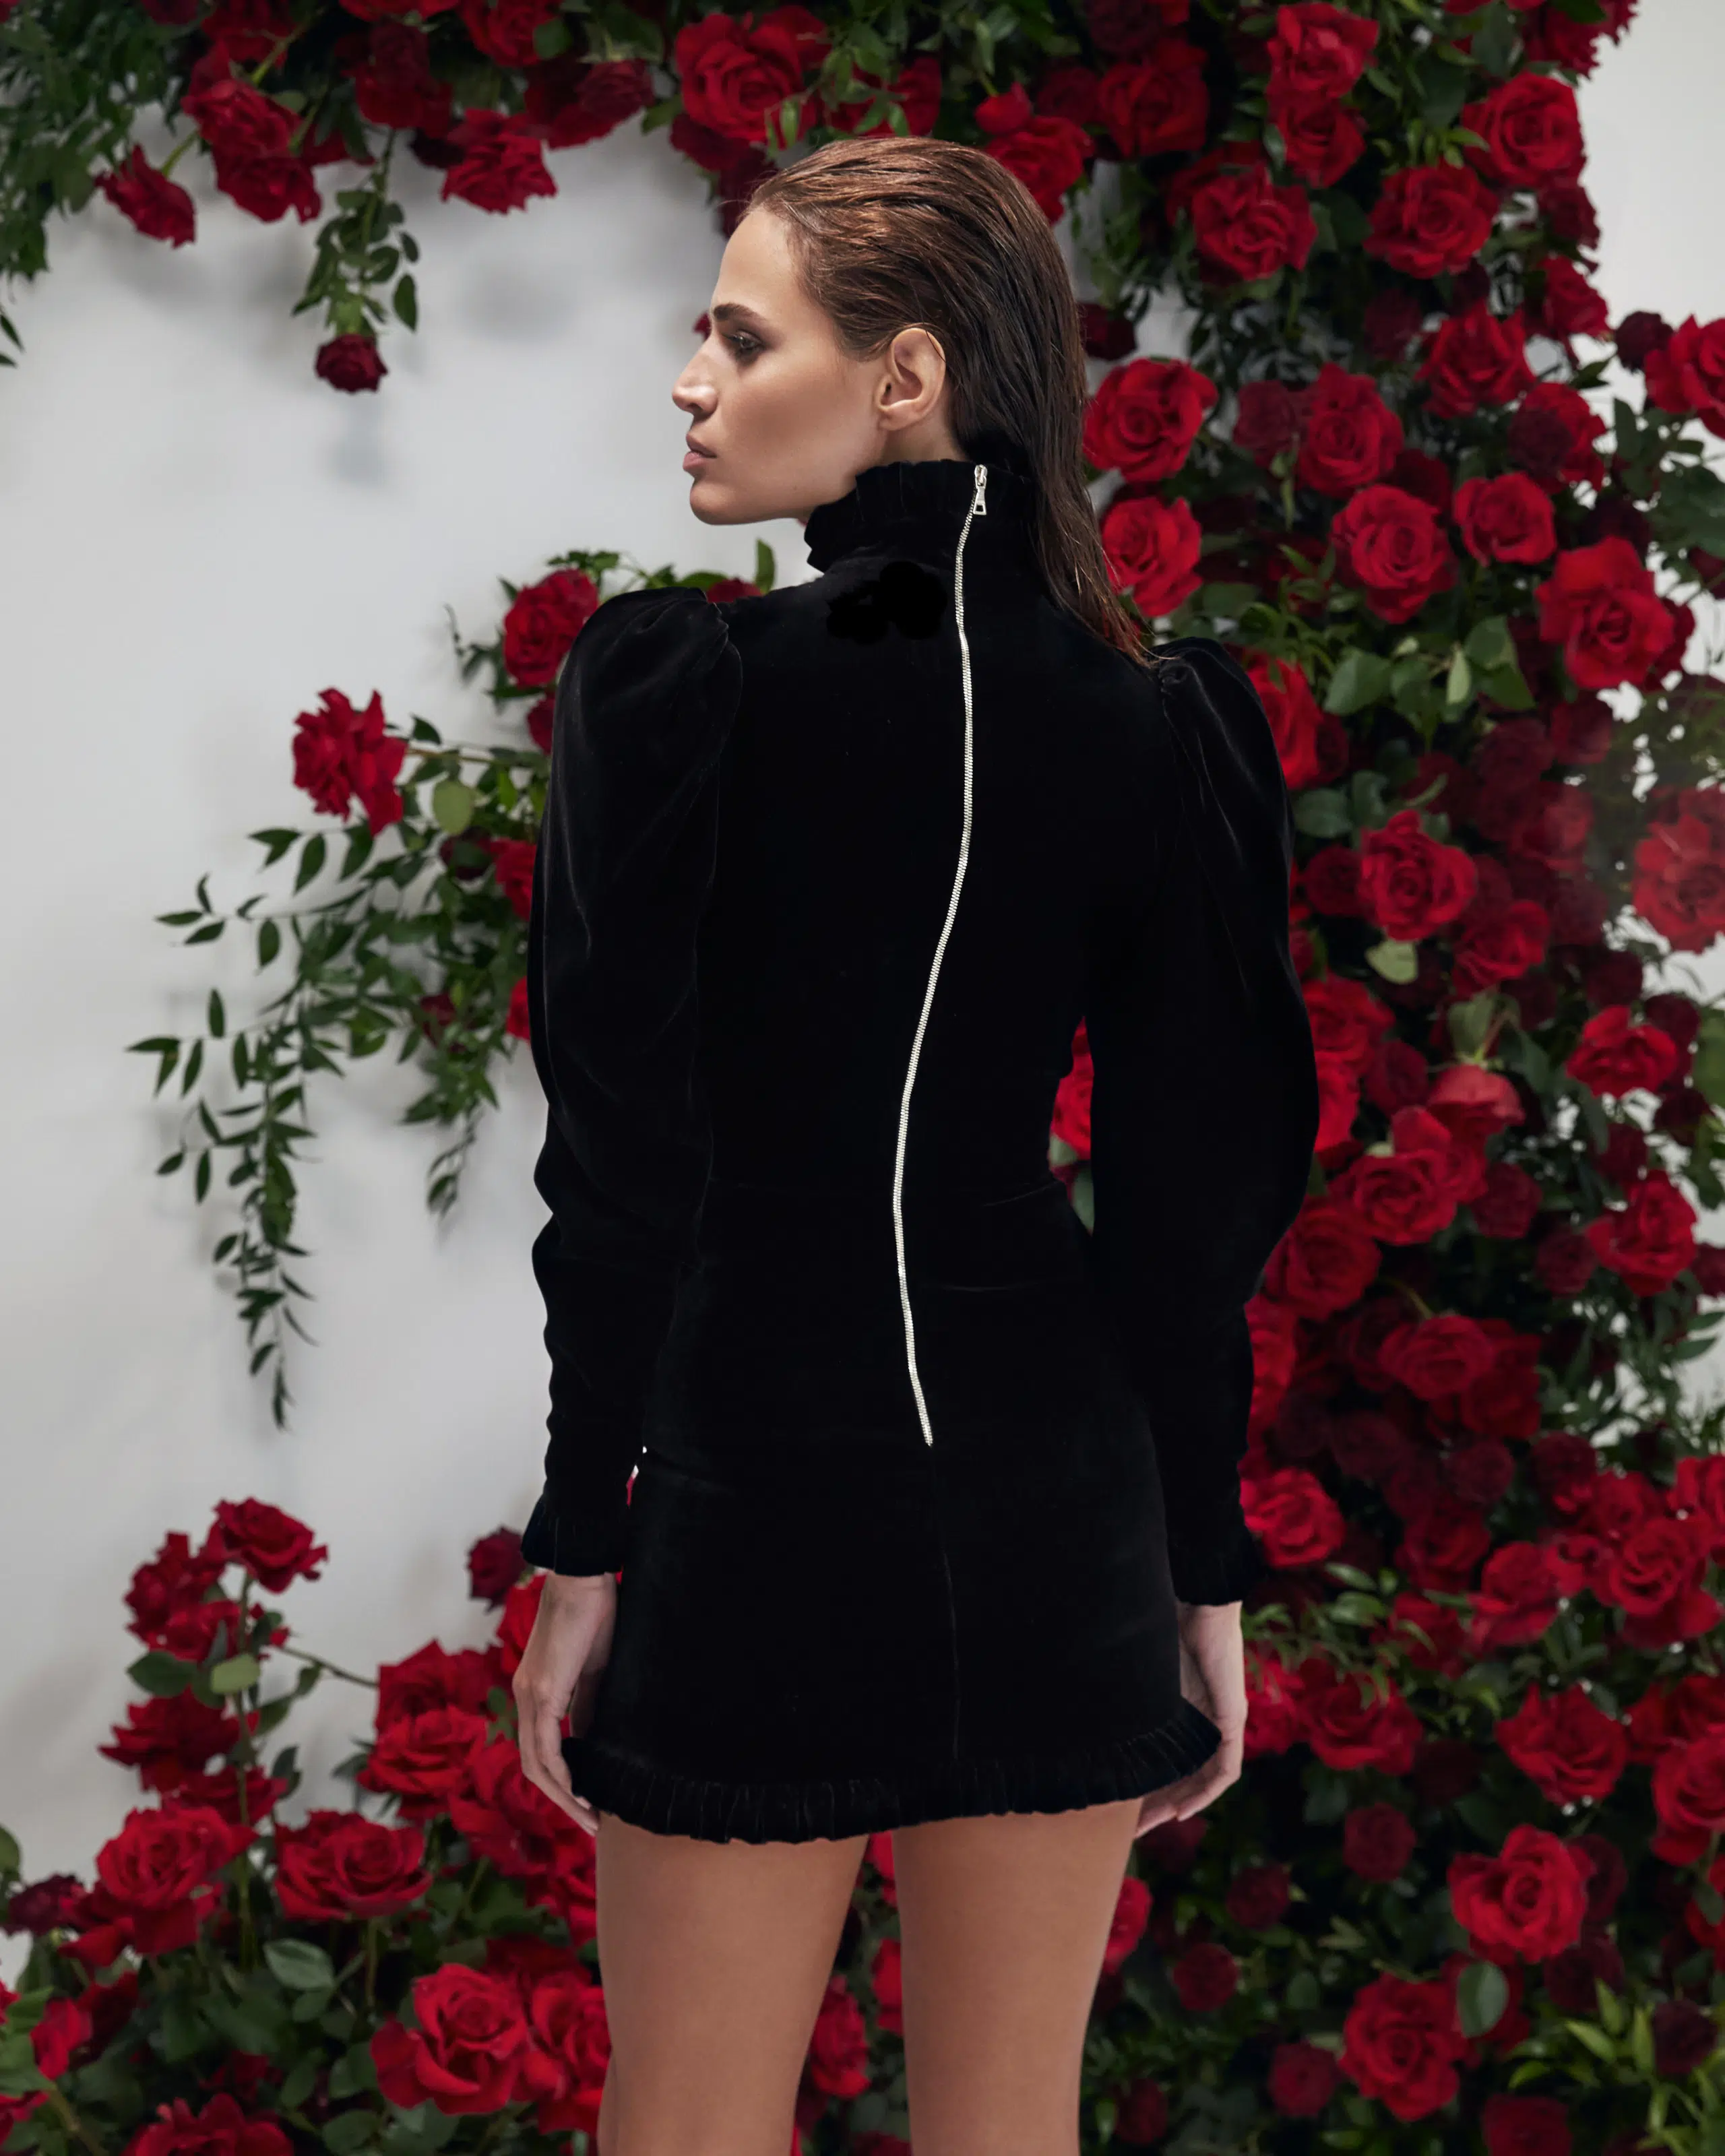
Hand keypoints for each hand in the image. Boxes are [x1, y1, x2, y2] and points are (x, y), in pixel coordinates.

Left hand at [513, 1571, 617, 1836]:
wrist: (582, 1575)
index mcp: (535, 1691)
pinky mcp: (543, 1692)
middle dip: (562, 1801)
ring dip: (562, 1797)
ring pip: (537, 1764)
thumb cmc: (594, 1612)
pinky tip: (580, 1792)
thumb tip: (593, 1739)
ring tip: (590, 1818)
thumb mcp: (594, 1668)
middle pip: (534, 1767)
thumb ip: (588, 1704)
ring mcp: (529, 1696)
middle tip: (591, 1823)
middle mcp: (524, 1697)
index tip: (588, 1802)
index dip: (561, 1782)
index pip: (540, 1750)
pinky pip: (547, 1747)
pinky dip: (561, 1775)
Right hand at [1132, 1599, 1245, 1838]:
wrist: (1197, 1599)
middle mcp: (1204, 1719)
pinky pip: (1225, 1770)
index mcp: (1182, 1707)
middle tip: (1132, 1829)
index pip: (1168, 1758)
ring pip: (1204, 1778)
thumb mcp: (1139, 1672)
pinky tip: (1185, 1811)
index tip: (1122, 1806)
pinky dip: (1206, 1792)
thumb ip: (1125, 1695)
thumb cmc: (1163, 1624)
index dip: (1147, 1785)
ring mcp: (1222, 1721)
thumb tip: (1077, 1710)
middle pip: (1185, 1776)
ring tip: (1152, 1825)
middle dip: (1158, 1805)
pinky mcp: (1232, 1720)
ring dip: (1181, 1805)